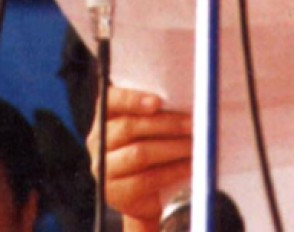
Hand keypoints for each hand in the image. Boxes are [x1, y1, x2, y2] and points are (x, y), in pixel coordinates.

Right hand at [88, 87, 192, 225]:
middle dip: (167, 124)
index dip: (132, 99)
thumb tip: (192, 104)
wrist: (148, 194)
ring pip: (139, 153)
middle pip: (129, 127)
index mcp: (106, 117)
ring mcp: (104, 168)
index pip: (110, 101)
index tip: (158, 102)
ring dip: (173, 147)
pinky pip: (146, 179)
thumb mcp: (154, 127)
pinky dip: (172, 171)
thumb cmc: (156, 148)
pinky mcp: (115, 193)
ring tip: (195, 144)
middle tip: (194, 124)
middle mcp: (98, 141)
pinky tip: (189, 166)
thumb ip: (162, 112)